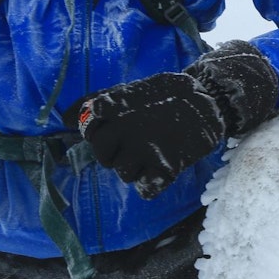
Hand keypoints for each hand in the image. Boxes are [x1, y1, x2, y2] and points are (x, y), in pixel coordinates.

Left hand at [64, 40, 278, 198]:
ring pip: (123, 173)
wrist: (212, 100)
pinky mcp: (165, 168)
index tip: (111, 127)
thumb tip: (66, 118)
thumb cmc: (169, 93)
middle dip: (113, 152)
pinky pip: (146, 190)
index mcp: (115, 108)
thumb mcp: (134, 88)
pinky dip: (150, 184)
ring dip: (133, 166)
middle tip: (133, 142)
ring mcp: (145, 150)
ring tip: (150, 152)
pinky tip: (159, 169)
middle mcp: (125, 130)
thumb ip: (101, 100)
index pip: (87, 129)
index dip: (96, 131)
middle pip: (101, 155)